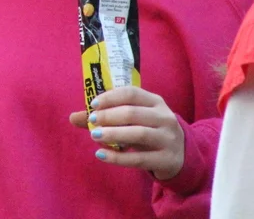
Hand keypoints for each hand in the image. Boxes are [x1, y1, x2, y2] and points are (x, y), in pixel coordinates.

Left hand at [68, 85, 184, 180]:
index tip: (93, 105)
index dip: (110, 97)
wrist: (180, 156)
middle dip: (109, 116)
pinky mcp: (167, 159)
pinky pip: (139, 158)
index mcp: (155, 102)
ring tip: (95, 136)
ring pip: (138, 134)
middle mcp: (165, 117)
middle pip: (133, 113)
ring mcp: (168, 139)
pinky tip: (101, 155)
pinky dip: (118, 157)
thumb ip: (105, 117)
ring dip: (113, 134)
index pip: (131, 93)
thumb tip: (73, 117)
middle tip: (93, 122)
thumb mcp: (133, 121)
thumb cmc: (149, 132)